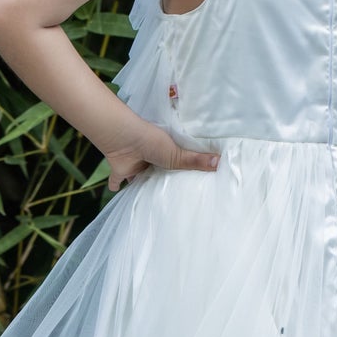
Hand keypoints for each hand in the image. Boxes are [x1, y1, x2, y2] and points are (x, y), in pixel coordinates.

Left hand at [105, 123, 220, 191]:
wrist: (123, 138)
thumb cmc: (151, 141)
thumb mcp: (177, 152)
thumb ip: (195, 161)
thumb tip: (221, 163)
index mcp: (164, 152)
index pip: (175, 162)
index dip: (180, 169)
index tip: (189, 179)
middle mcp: (150, 160)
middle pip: (158, 172)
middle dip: (161, 179)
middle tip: (171, 192)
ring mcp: (135, 166)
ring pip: (140, 178)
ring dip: (142, 185)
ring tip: (150, 198)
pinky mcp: (120, 171)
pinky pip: (117, 182)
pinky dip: (115, 186)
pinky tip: (116, 193)